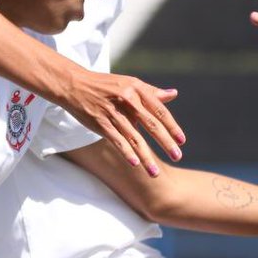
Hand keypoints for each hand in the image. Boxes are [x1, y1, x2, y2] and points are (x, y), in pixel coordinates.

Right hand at [67, 69, 183, 176]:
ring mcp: (114, 112)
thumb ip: (152, 92)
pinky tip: (135, 164)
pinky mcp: (101, 123)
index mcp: (137, 89)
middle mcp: (127, 100)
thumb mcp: (129, 83)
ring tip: (155, 173)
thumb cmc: (106, 85)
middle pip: (151, 124)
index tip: (181, 141)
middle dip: (165, 142)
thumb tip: (173, 94)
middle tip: (177, 157)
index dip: (171, 126)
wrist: (75, 84)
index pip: (159, 110)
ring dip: (146, 157)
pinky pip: (117, 140)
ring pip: (134, 138)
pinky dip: (126, 152)